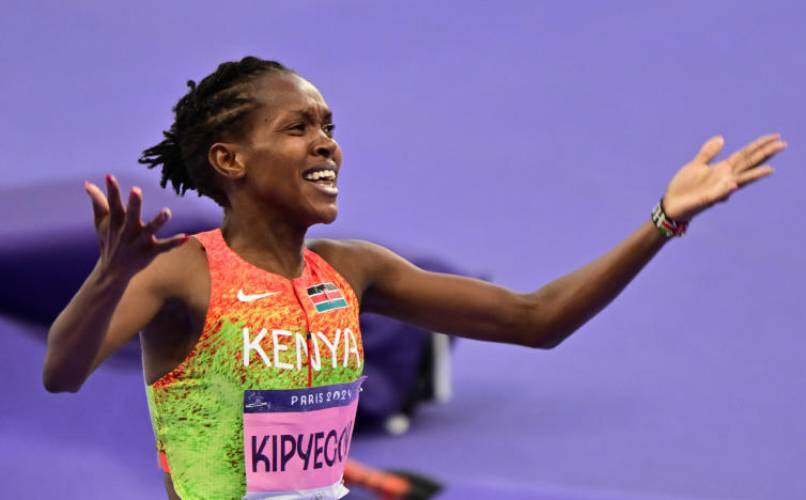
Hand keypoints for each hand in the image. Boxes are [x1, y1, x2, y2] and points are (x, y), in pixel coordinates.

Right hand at [84, 175, 187, 279]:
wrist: (112, 272)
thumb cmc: (109, 241)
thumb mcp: (102, 223)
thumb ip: (98, 202)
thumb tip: (88, 183)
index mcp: (116, 222)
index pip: (113, 203)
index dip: (112, 190)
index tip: (109, 176)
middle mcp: (127, 231)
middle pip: (131, 215)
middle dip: (134, 204)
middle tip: (136, 190)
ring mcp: (140, 242)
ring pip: (150, 230)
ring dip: (158, 221)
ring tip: (167, 211)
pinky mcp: (151, 252)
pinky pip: (164, 247)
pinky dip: (174, 242)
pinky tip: (186, 236)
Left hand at [662, 133, 786, 220]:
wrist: (671, 205)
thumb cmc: (684, 186)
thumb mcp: (696, 165)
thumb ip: (708, 153)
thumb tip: (721, 138)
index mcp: (722, 169)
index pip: (745, 154)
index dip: (759, 145)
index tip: (775, 136)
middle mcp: (725, 179)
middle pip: (748, 164)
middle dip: (765, 155)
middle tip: (783, 145)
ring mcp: (718, 189)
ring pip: (740, 181)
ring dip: (754, 176)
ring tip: (770, 169)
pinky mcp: (707, 199)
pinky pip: (719, 194)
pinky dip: (726, 190)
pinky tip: (734, 184)